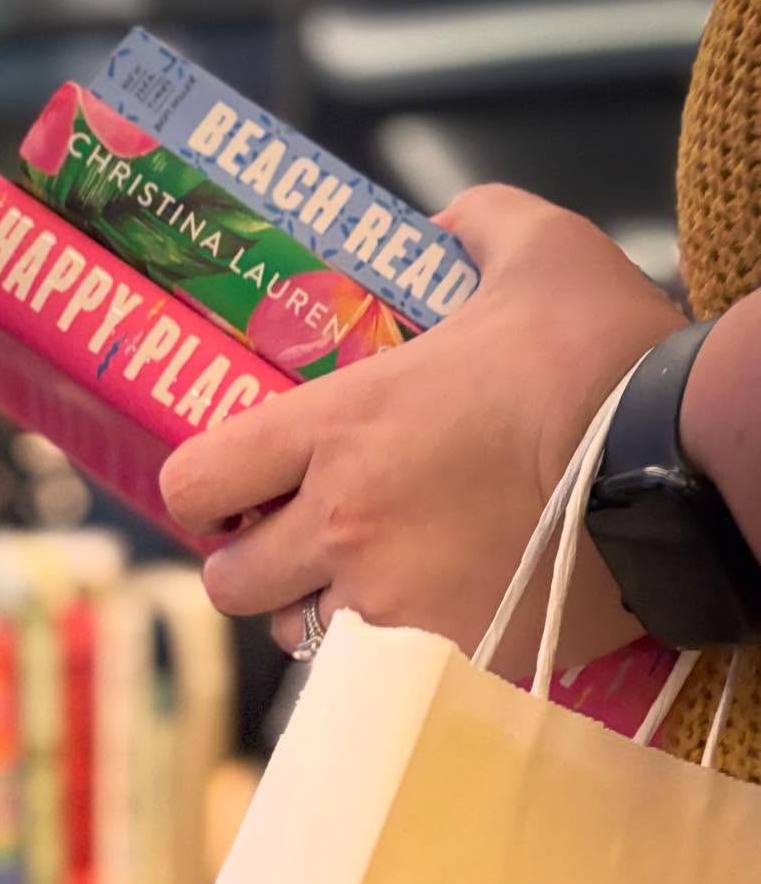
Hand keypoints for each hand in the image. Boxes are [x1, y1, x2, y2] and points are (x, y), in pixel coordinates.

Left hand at [159, 184, 686, 676]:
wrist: (687, 464)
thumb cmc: (606, 358)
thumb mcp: (541, 253)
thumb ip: (475, 225)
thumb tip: (448, 228)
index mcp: (340, 430)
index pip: (196, 481)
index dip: (195, 490)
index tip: (222, 487)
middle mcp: (347, 527)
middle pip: (228, 585)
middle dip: (246, 564)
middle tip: (282, 537)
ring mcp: (396, 600)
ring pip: (303, 634)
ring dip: (316, 607)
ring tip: (366, 569)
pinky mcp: (454, 650)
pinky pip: (396, 658)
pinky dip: (407, 635)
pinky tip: (450, 591)